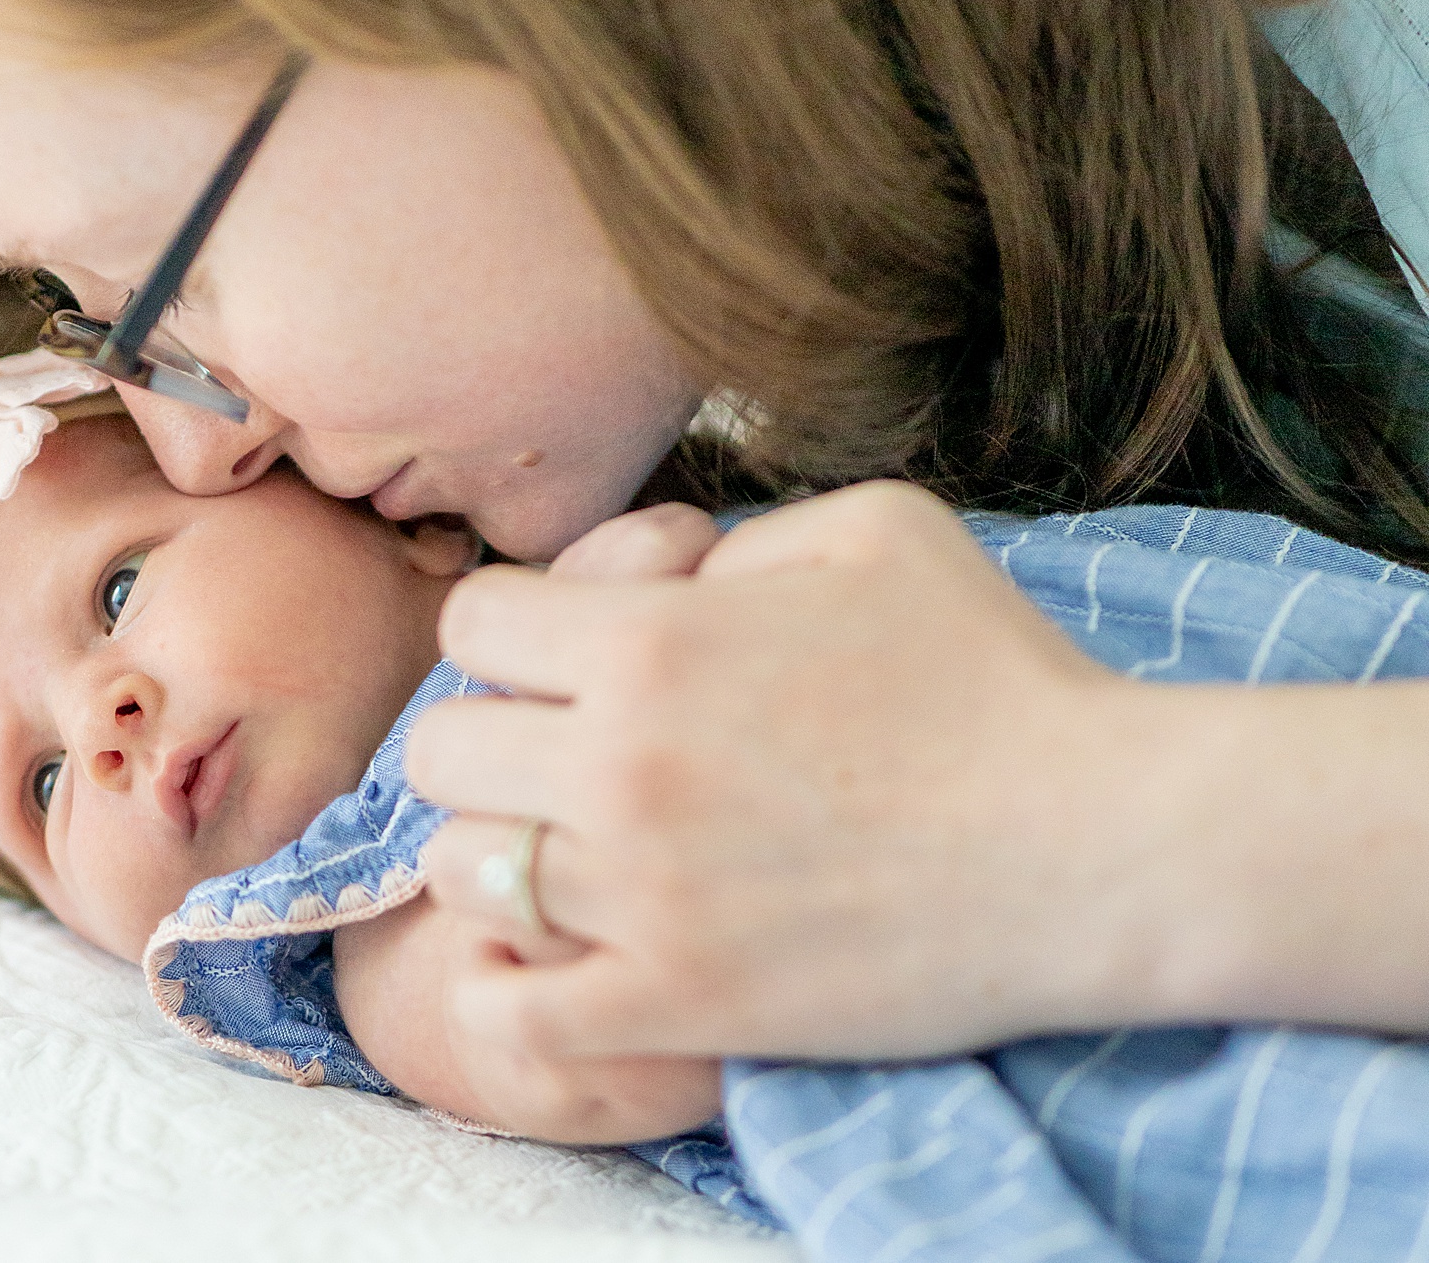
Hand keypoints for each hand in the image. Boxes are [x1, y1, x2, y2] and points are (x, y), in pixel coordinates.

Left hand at [414, 481, 1162, 1062]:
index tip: (565, 661)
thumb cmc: (999, 673)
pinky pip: (512, 1011)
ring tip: (575, 855)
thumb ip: (737, 538)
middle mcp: (619, 765)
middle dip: (492, 743)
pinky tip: (556, 956)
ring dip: (500, 855)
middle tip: (563, 760)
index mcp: (651, 642)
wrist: (1100, 844)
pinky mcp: (679, 1002)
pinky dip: (508, 985)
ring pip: (456, 871)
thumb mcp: (878, 530)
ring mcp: (640, 895)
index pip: (473, 624)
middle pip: (441, 750)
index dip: (513, 635)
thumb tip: (666, 582)